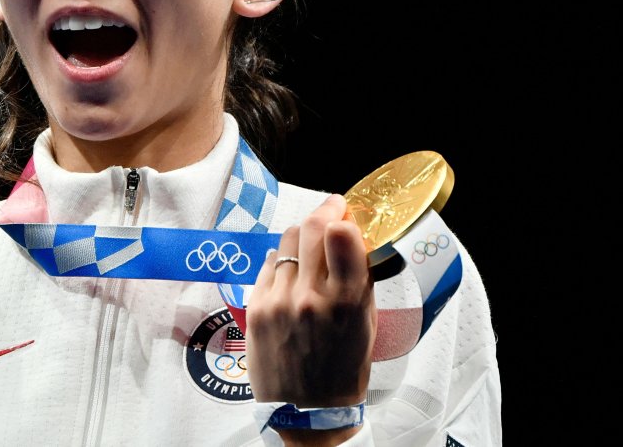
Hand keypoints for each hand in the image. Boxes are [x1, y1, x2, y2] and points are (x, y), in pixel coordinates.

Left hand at [245, 194, 376, 407]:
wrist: (307, 412)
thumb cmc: (345, 368)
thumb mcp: (366, 323)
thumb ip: (358, 278)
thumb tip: (348, 236)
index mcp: (346, 302)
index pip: (341, 237)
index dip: (342, 215)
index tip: (345, 212)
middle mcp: (309, 297)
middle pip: (310, 227)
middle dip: (323, 211)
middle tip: (330, 211)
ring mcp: (278, 301)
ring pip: (285, 241)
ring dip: (301, 236)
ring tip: (310, 247)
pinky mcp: (255, 306)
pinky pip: (267, 264)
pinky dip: (281, 261)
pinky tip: (291, 273)